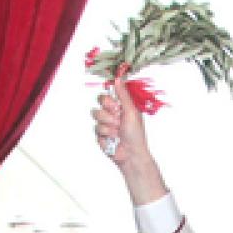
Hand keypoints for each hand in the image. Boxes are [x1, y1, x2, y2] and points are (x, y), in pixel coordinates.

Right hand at [93, 73, 167, 204]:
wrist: (131, 154)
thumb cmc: (136, 134)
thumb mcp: (131, 111)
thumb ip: (123, 94)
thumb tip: (118, 78)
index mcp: (121, 106)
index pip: (108, 93)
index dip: (109, 99)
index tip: (115, 105)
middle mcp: (112, 113)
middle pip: (99, 102)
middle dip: (108, 111)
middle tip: (118, 119)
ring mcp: (105, 124)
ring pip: (97, 115)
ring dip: (109, 124)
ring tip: (118, 132)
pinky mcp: (100, 135)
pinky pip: (97, 129)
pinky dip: (107, 134)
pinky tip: (114, 140)